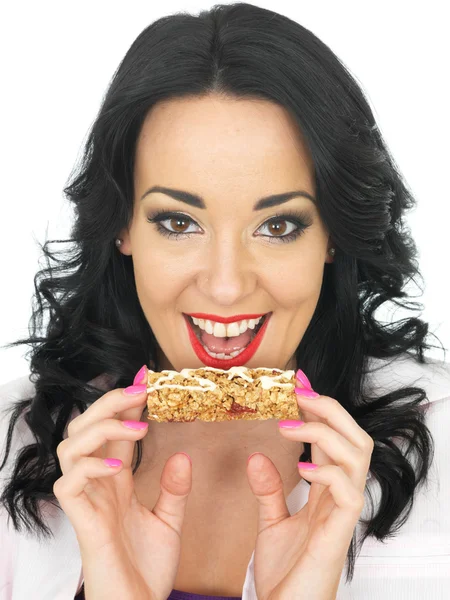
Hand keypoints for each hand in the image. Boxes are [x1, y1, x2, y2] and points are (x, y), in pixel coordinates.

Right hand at [53, 366, 192, 599]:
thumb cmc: (147, 570)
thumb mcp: (169, 520)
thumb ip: (174, 489)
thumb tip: (181, 454)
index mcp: (116, 482)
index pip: (112, 431)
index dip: (125, 404)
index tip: (147, 381)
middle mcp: (97, 485)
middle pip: (84, 428)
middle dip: (109, 403)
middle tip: (141, 391)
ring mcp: (86, 501)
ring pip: (69, 447)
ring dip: (102, 428)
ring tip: (137, 426)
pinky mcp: (81, 521)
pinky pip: (70, 483)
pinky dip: (91, 465)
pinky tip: (119, 464)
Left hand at [246, 372, 373, 599]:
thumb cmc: (286, 572)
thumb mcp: (272, 521)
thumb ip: (269, 490)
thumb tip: (257, 457)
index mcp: (327, 490)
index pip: (333, 438)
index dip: (318, 409)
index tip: (295, 385)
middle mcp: (341, 496)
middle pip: (355, 437)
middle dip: (330, 409)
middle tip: (297, 393)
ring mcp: (343, 513)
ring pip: (358, 456)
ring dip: (325, 431)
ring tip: (290, 423)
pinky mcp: (339, 534)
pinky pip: (350, 494)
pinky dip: (329, 472)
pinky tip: (302, 468)